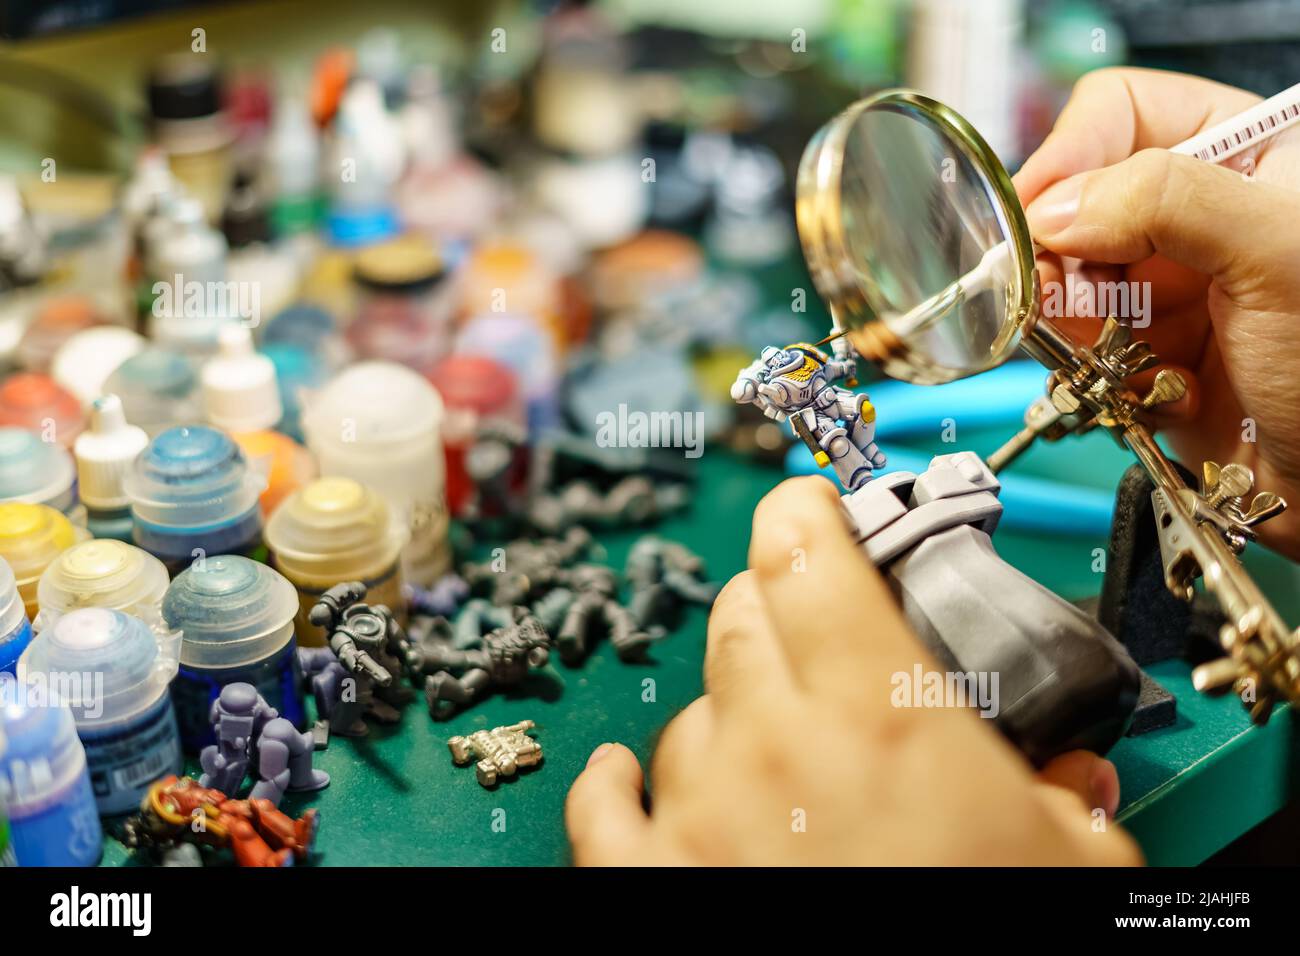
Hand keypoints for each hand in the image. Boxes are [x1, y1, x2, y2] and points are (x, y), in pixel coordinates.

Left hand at [565, 477, 1140, 864]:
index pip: (808, 551)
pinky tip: (633, 779)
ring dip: (726, 718)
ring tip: (775, 767)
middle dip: (777, 612)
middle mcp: (770, 739)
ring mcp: (694, 809)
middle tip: (815, 645)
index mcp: (879, 710)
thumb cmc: (977, 933)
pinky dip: (618, 782)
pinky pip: (602, 801)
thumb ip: (1062, 801)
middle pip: (742, 616)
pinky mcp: (641, 877)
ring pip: (688, 710)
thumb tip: (1071, 782)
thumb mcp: (1067, 868)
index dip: (806, 510)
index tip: (813, 504)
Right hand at [1015, 67, 1299, 558]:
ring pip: (1068, 277)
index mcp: (1247, 155)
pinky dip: (1100, 370)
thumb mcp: (1275, 253)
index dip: (1070, 155)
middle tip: (1052, 296)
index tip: (1035, 217)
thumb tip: (1056, 210)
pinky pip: (1080, 344)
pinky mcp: (1147, 349)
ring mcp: (1172, 283)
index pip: (1123, 112)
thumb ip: (1166, 203)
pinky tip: (1156, 389)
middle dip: (1059, 253)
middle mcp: (1201, 213)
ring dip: (1077, 322)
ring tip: (1111, 355)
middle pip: (1079, 200)